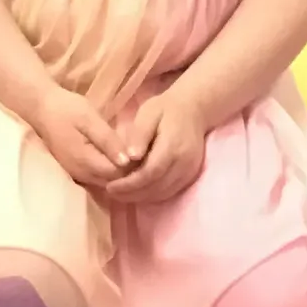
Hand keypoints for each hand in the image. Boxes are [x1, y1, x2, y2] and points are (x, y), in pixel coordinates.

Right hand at [32, 85, 133, 188]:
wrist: (41, 109)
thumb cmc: (66, 109)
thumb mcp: (89, 119)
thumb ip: (108, 140)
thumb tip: (127, 160)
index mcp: (86, 162)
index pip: (118, 174)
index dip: (134, 165)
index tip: (144, 150)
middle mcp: (83, 175)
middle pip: (114, 182)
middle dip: (130, 171)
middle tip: (142, 152)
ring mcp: (79, 176)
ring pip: (108, 182)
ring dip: (121, 172)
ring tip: (133, 154)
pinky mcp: (77, 172)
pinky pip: (100, 177)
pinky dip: (111, 170)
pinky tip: (118, 156)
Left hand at [99, 88, 207, 205]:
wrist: (195, 110)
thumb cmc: (166, 109)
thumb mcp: (148, 113)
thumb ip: (140, 134)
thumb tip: (130, 157)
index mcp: (173, 146)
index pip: (150, 173)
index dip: (130, 184)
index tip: (111, 186)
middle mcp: (184, 163)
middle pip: (156, 188)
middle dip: (132, 193)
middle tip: (112, 192)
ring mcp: (189, 172)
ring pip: (162, 194)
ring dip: (140, 197)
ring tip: (121, 193)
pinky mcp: (190, 177)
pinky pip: (169, 192)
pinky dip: (151, 195)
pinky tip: (137, 191)